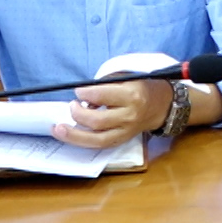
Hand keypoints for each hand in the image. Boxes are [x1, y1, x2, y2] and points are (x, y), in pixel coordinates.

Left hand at [55, 80, 171, 148]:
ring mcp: (126, 131)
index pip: (103, 96)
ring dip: (73, 135)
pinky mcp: (123, 140)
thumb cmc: (143, 87)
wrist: (163, 105)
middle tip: (72, 105)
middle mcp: (129, 115)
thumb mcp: (128, 77)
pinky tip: (71, 135)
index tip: (77, 90)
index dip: (85, 93)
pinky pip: (100, 144)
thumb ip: (107, 85)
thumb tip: (84, 96)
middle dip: (77, 113)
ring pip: (96, 139)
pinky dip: (83, 141)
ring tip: (58, 128)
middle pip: (97, 121)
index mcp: (132, 95)